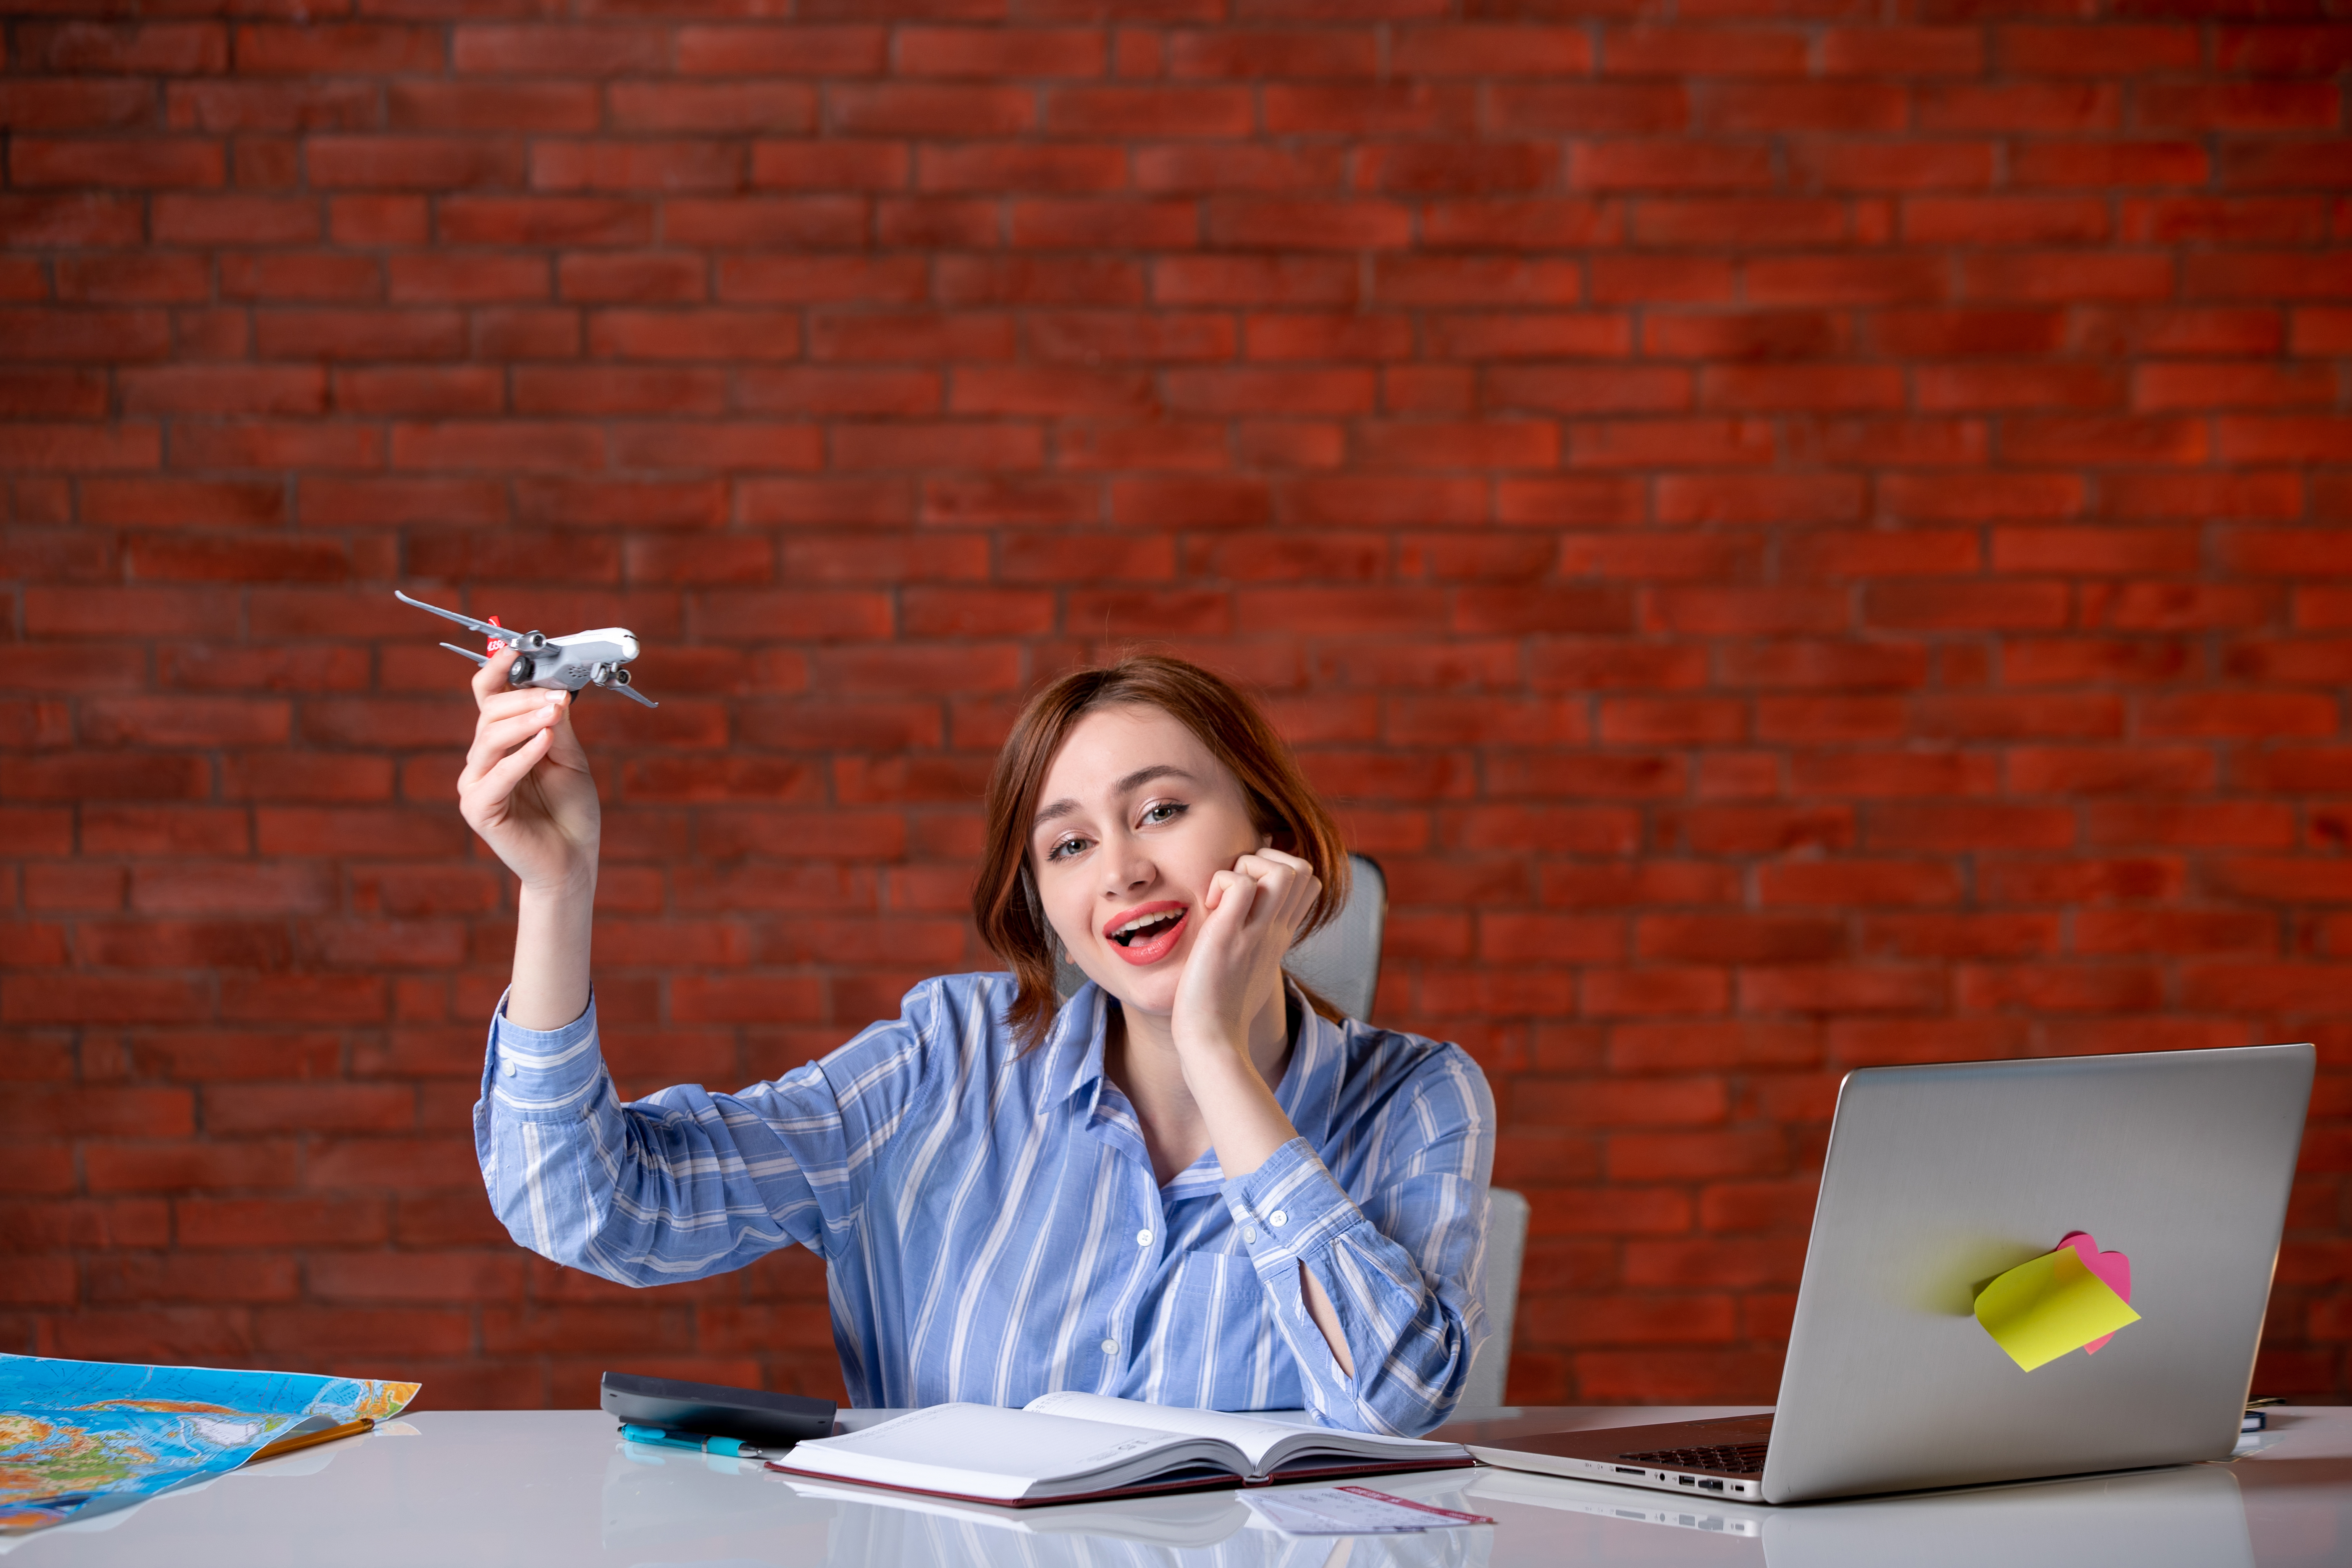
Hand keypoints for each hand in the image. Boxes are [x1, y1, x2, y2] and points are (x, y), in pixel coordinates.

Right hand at [456, 647, 600, 895]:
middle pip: (488, 713)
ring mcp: (476, 784)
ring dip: (524, 721)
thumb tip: (553, 686)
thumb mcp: (570, 758)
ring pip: (489, 738)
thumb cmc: (571, 811)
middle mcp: (482, 760)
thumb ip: (558, 725)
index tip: (515, 650)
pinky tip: (545, 742)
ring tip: (554, 713)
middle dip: (523, 698)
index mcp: (502, 742)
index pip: (488, 697)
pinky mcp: (479, 809)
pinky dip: (522, 755)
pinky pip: (496, 775)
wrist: (573, 861)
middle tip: (557, 697)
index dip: (497, 671)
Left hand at [1170, 847, 1320, 1063]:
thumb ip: (1254, 941)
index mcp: (1279, 937)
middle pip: (1303, 868)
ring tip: (1223, 895)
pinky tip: (1209, 908)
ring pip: (1283, 870)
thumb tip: (1239, 920)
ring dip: (1249, 867)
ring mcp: (1255, 933)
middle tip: (1234, 887)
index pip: (1308, 883)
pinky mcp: (1228, 935)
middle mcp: (1275, 931)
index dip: (1280, 870)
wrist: (1212, 1042)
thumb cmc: (1220, 1010)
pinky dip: (1222, 882)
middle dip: (1267, 860)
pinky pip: (1241, 885)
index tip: (1248, 891)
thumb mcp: (1248, 967)